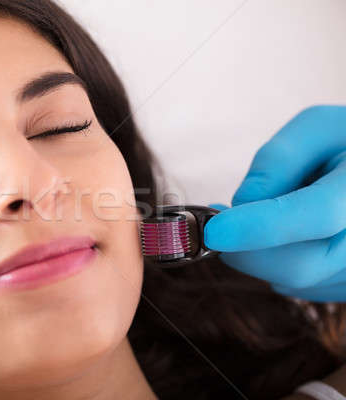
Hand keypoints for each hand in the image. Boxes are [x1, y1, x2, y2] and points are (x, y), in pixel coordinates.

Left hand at [204, 105, 345, 301]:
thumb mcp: (317, 128)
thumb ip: (279, 159)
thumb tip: (242, 203)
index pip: (316, 215)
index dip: (258, 227)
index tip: (213, 230)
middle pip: (300, 265)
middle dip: (245, 249)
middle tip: (219, 222)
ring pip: (297, 282)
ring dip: (261, 254)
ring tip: (262, 217)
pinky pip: (305, 288)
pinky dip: (278, 264)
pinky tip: (283, 236)